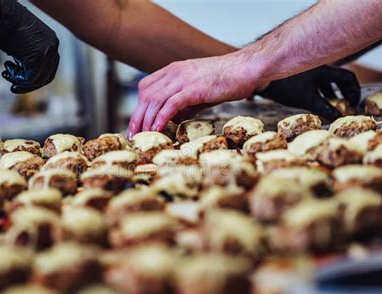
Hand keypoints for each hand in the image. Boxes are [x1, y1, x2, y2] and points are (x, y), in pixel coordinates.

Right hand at [0, 0, 59, 93]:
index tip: (22, 79)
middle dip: (30, 83)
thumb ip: (30, 56)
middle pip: (47, 75)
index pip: (50, 68)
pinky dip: (18, 79)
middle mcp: (53, 47)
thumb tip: (26, 71)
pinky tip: (7, 71)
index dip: (36, 77)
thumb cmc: (6, 25)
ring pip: (39, 79)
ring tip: (7, 75)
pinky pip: (31, 78)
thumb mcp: (24, 42)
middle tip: (15, 85)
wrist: (0, 15)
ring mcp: (47, 53)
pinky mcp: (38, 58)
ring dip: (22, 81)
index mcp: (52, 42)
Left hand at [127, 53, 263, 137]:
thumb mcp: (200, 91)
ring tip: (144, 136)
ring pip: (155, 100)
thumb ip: (186, 104)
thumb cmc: (227, 79)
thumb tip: (176, 119)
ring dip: (147, 120)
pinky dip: (162, 118)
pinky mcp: (194, 89)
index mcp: (174, 70)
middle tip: (133, 135)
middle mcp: (175, 72)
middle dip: (137, 116)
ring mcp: (184, 79)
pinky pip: (171, 104)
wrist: (247, 69)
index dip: (138, 106)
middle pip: (146, 95)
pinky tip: (158, 129)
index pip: (146, 87)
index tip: (136, 124)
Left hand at [258, 66, 360, 120]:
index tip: (352, 104)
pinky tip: (309, 100)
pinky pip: (311, 80)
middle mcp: (317, 66)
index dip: (354, 91)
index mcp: (325, 70)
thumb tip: (338, 118)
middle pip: (337, 78)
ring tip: (328, 105)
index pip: (348, 78)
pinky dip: (315, 90)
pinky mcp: (294, 73)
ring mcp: (305, 69)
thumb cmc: (285, 86)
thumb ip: (324, 109)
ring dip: (328, 92)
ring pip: (323, 79)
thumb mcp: (307, 100)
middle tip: (342, 105)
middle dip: (341, 93)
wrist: (260, 75)